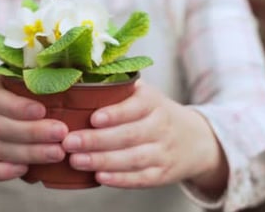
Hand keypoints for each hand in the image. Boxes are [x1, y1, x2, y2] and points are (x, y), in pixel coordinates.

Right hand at [0, 72, 67, 180]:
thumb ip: (17, 75)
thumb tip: (60, 69)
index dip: (19, 107)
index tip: (42, 110)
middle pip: (2, 126)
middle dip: (34, 132)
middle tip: (62, 133)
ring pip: (1, 148)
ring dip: (31, 153)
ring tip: (57, 153)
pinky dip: (4, 172)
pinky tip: (24, 171)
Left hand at [62, 81, 227, 194]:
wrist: (195, 140)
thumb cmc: (154, 114)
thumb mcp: (144, 95)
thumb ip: (117, 90)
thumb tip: (75, 86)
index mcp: (153, 102)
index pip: (135, 107)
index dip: (115, 113)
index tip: (93, 118)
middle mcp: (161, 126)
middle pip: (129, 135)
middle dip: (96, 140)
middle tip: (69, 142)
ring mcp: (164, 152)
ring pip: (133, 159)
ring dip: (102, 161)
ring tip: (76, 160)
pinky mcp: (162, 174)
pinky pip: (141, 178)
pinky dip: (120, 179)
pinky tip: (99, 177)